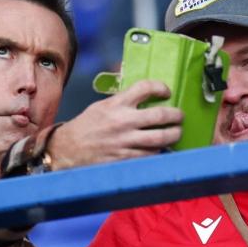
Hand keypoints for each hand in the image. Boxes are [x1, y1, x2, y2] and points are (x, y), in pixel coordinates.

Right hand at [49, 80, 183, 168]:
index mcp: (116, 104)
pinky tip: (161, 148)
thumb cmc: (85, 127)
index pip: (145, 87)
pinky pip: (150, 154)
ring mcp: (125, 142)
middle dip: (176, 115)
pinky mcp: (125, 158)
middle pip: (160, 115)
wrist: (67, 150)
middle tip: (179, 116)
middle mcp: (122, 122)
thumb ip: (122, 101)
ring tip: (176, 133)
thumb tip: (143, 96)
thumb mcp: (101, 106)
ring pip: (160, 138)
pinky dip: (159, 150)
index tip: (167, 92)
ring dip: (174, 135)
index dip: (161, 87)